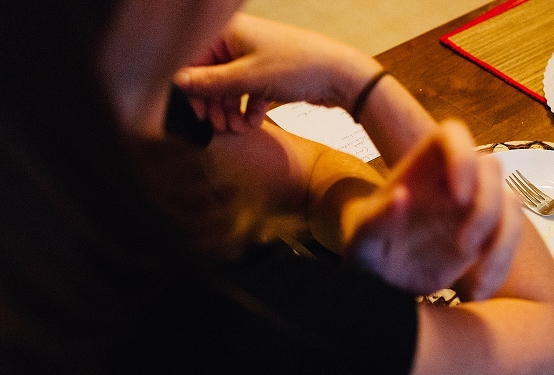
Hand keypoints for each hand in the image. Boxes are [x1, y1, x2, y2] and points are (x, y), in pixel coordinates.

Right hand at [173, 13, 380, 132]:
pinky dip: (248, 108)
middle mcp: (241, 41)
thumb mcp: (248, 78)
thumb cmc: (298, 67)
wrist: (341, 76)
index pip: (195, 57)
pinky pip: (250, 92)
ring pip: (231, 86)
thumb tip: (177, 81)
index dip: (192, 87)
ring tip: (235, 130)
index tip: (197, 112)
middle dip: (213, 103)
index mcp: (230, 31)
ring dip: (230, 109)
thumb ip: (211, 82)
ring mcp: (257, 57)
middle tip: (217, 126)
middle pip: (212, 74)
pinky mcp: (271, 74)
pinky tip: (252, 125)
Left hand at [342, 120, 522, 298]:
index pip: (452, 136)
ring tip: (476, 286)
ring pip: (511, 203)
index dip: (463, 156)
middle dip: (486, 208)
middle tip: (463, 247)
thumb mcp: (361, 241)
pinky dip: (501, 266)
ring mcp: (473, 207)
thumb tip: (401, 195)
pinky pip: (510, 239)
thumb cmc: (365, 249)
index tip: (458, 196)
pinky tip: (479, 294)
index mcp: (421, 169)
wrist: (380, 279)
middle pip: (491, 168)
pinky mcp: (486, 235)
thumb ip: (376, 219)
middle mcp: (452, 181)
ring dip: (503, 242)